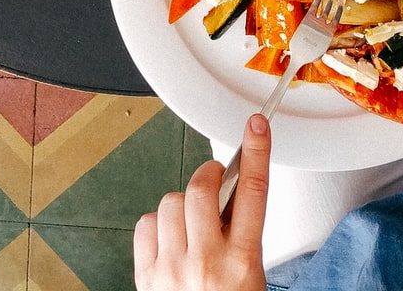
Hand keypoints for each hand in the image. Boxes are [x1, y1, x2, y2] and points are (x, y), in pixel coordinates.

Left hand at [135, 115, 269, 290]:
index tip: (256, 126)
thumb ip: (243, 234)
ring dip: (182, 203)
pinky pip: (146, 224)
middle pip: (201, 189)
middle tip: (214, 178)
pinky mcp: (146, 276)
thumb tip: (233, 191)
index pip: (253, 194)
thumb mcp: (251, 276)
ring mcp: (171, 269)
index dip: (255, 152)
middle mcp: (206, 263)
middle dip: (208, 175)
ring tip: (192, 223)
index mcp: (242, 264)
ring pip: (169, 202)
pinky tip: (170, 239)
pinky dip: (157, 223)